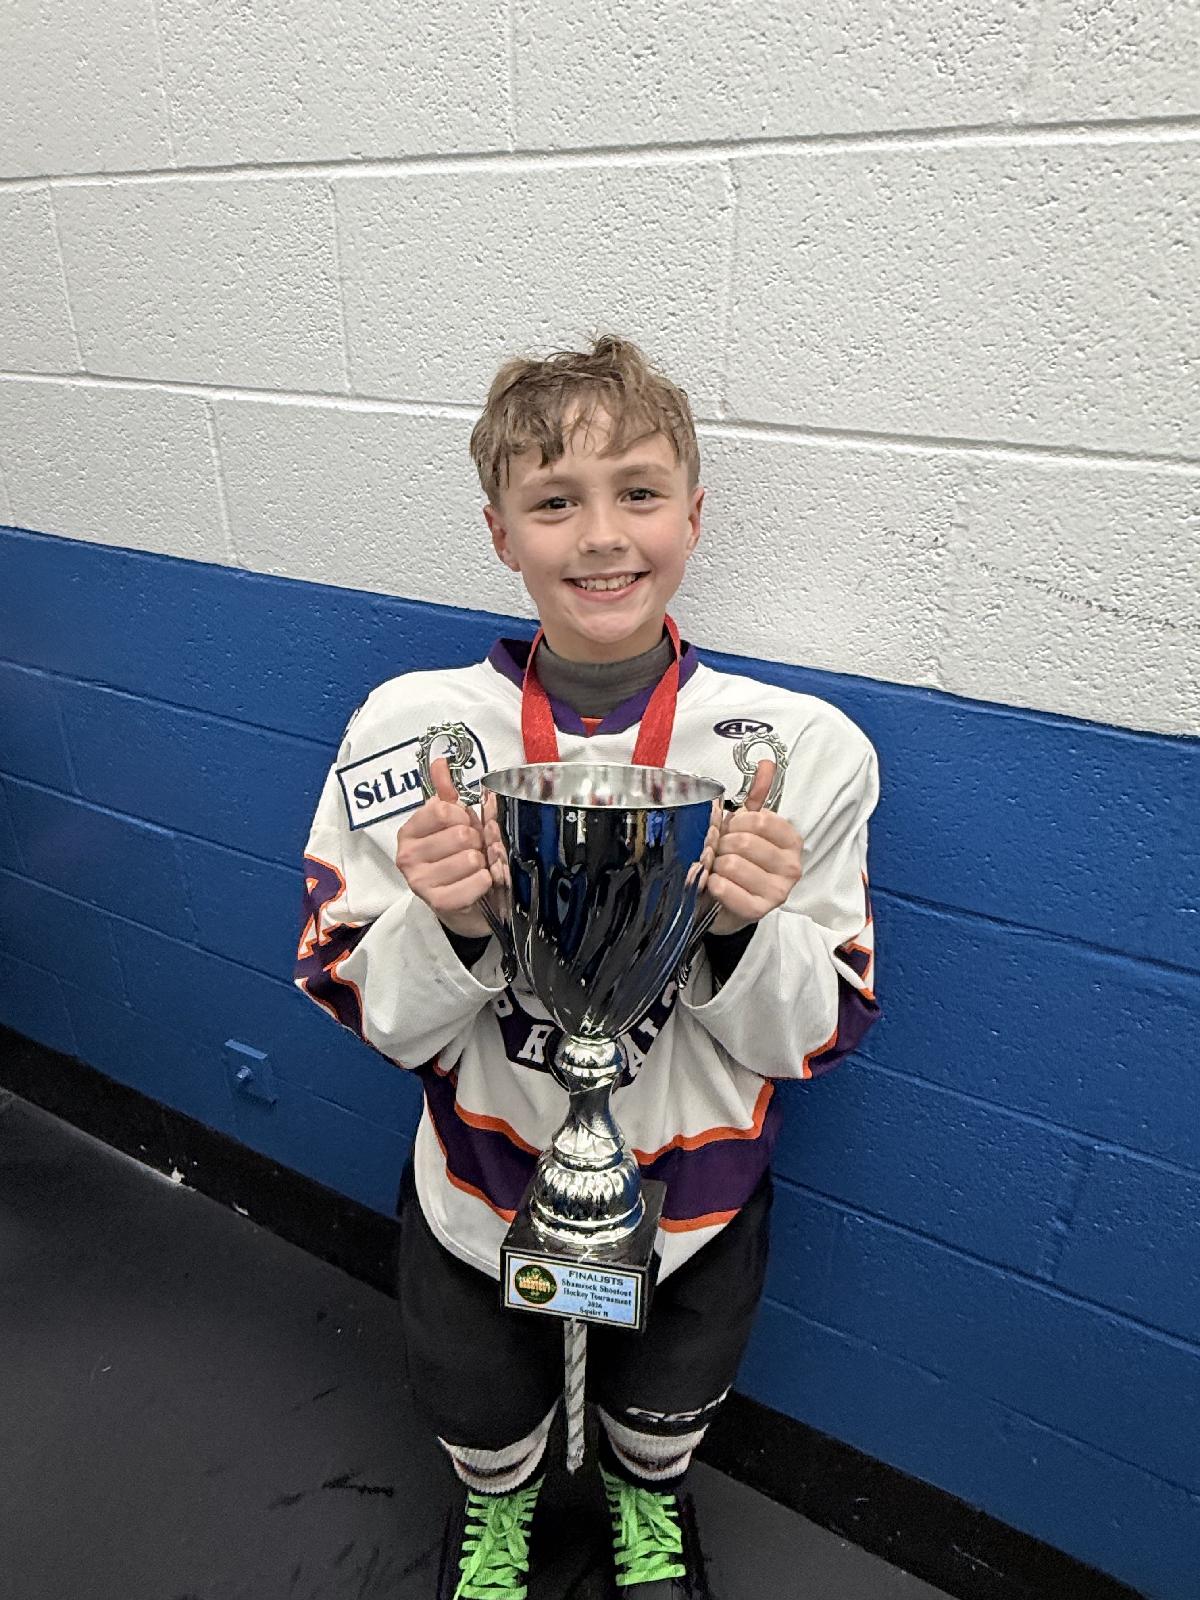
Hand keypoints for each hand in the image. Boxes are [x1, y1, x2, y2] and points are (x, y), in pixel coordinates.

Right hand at [395, 757, 504, 938]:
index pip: (443, 810)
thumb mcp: (451, 822)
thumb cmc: (457, 857)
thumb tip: (439, 762)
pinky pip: (477, 882)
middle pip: (461, 835)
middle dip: (477, 841)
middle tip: (475, 849)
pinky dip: (486, 881)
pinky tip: (480, 882)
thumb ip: (445, 792)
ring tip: (477, 867)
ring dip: (483, 862)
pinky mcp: (439, 903)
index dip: (463, 816)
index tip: (465, 825)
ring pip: (471, 858)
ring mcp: (420, 882)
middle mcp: (408, 857)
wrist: (464, 904)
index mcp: (409, 832)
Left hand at [697, 760, 803, 935]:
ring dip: (714, 865)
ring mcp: (777, 892)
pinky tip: (713, 884)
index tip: (730, 831)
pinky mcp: (758, 911)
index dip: (734, 823)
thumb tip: (767, 763)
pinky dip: (712, 883)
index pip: (758, 820)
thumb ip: (759, 796)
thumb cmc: (739, 862)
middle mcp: (791, 867)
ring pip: (731, 864)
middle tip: (717, 852)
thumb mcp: (748, 827)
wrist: (727, 904)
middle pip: (742, 842)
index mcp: (792, 842)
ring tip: (716, 868)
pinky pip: (725, 888)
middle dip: (720, 844)